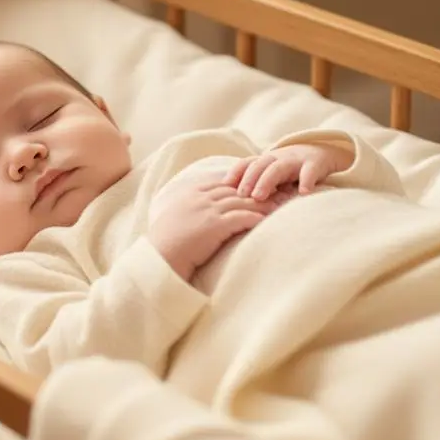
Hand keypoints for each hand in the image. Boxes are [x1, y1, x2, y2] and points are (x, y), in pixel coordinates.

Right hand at [149, 168, 279, 281]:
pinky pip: (241, 217)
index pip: (223, 181)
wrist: (157, 259)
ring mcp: (206, 210)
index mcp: (190, 192)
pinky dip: (257, 217)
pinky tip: (269, 220)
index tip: (259, 183)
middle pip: (237, 188)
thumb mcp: (176, 219)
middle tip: (279, 191)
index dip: (243, 181)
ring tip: (282, 205)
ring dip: (264, 202)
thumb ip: (191, 210)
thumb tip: (205, 215)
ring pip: (242, 201)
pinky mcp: (213, 225)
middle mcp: (200, 197)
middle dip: (260, 188)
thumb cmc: (166, 245)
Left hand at [222, 143, 352, 200]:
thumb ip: (255, 184)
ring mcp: (295, 160)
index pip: (245, 164)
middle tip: (240, 196)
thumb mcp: (271, 173)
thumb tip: (229, 203)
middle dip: (247, 180)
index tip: (223, 188)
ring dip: (266, 181)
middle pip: (258, 166)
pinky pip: (310, 172)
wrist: (321, 151)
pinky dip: (306, 181)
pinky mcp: (314, 164)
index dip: (234, 174)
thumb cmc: (289, 169)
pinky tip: (303, 193)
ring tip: (259, 196)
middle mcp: (277, 158)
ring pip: (278, 168)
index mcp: (264, 160)